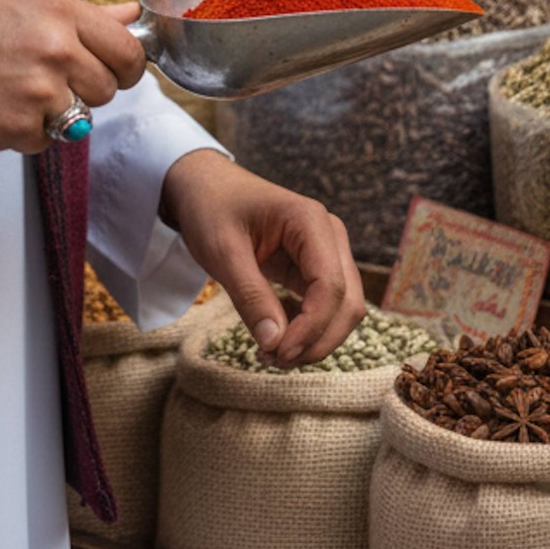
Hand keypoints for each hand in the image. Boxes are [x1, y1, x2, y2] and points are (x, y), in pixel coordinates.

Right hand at [0, 0, 145, 152]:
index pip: (128, 50)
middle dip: (85, 89)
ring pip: (80, 118)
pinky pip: (44, 141)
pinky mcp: (19, 128)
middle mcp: (55, 47)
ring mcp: (39, 90)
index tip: (114, 70)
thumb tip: (130, 17)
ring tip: (13, 88)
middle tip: (46, 77)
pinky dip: (23, 131)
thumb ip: (83, 15)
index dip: (126, 66)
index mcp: (59, 9)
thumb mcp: (21, 1)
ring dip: (55, 112)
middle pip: (109, 89)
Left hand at [161, 149, 364, 368]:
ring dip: (315, 340)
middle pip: (347, 303)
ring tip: (271, 355)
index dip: (312, 328)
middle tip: (274, 361)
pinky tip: (277, 341)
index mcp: (310, 221)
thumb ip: (251, 296)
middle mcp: (329, 235)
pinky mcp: (314, 268)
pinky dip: (308, 330)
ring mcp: (326, 251)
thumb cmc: (210, 208)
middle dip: (317, 340)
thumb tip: (276, 344)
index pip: (330, 286)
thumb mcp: (222, 251)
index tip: (279, 354)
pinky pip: (325, 307)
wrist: (202, 187)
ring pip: (342, 310)